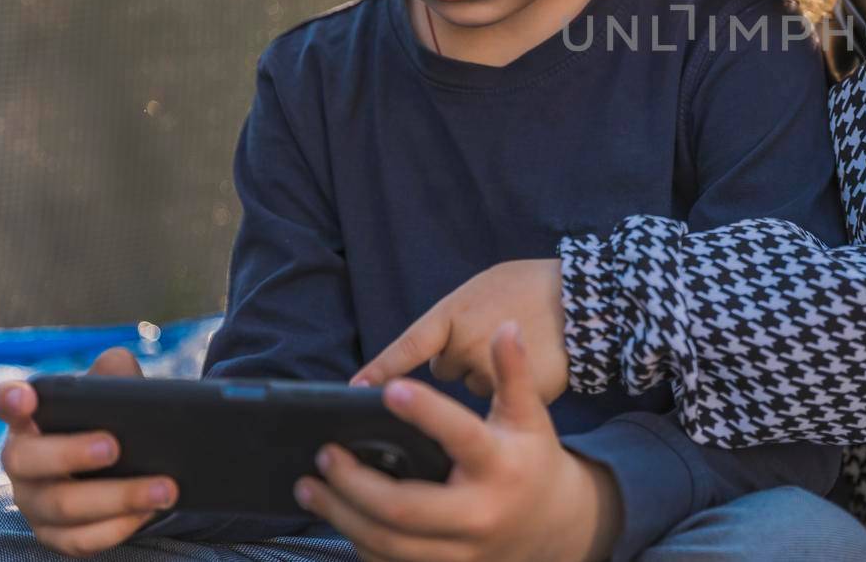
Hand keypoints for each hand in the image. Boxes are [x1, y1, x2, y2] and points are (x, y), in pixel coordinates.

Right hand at [0, 348, 178, 557]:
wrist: (128, 467)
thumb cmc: (112, 423)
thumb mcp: (116, 395)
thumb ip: (115, 374)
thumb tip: (116, 366)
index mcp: (32, 420)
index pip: (7, 403)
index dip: (10, 399)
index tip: (25, 396)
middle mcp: (23, 462)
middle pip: (27, 460)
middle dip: (70, 453)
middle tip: (114, 447)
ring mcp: (35, 502)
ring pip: (63, 505)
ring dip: (118, 497)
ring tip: (164, 488)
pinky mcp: (57, 535)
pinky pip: (81, 539)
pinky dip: (118, 527)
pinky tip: (148, 512)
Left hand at [299, 323, 620, 561]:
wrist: (554, 523)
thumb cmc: (532, 458)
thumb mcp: (529, 414)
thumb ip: (513, 372)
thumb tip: (506, 326)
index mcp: (501, 465)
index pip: (461, 436)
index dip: (425, 412)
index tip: (388, 388)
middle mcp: (479, 513)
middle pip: (404, 508)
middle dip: (355, 484)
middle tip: (325, 454)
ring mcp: (460, 550)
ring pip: (388, 543)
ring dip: (341, 516)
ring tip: (310, 487)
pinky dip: (358, 541)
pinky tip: (338, 516)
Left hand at [352, 259, 567, 401]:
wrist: (586, 298)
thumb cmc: (533, 285)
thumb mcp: (485, 286)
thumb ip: (455, 318)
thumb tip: (433, 350)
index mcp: (455, 315)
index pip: (408, 346)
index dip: (380, 370)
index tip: (354, 389)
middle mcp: (466, 348)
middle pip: (443, 370)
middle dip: (460, 360)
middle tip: (488, 339)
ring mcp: (491, 374)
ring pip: (473, 387)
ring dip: (486, 375)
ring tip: (515, 349)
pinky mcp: (517, 397)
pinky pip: (500, 401)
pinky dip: (512, 390)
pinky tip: (532, 365)